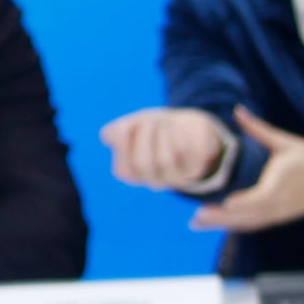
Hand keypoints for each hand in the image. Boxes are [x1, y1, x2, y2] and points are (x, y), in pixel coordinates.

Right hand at [98, 105, 233, 194]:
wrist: (186, 125)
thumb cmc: (153, 127)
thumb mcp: (131, 124)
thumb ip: (116, 131)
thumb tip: (107, 137)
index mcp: (134, 175)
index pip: (123, 170)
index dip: (123, 142)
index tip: (128, 124)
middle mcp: (154, 181)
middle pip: (143, 164)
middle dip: (143, 136)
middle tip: (148, 122)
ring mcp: (177, 178)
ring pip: (165, 159)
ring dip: (161, 133)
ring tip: (164, 121)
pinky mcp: (196, 168)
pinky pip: (187, 151)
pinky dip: (179, 133)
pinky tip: (178, 126)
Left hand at [191, 110, 303, 234]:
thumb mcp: (286, 143)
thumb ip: (258, 130)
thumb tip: (238, 111)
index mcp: (278, 187)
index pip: (257, 199)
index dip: (241, 203)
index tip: (224, 203)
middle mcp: (275, 205)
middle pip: (244, 215)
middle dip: (219, 218)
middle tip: (194, 219)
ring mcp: (275, 214)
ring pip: (246, 223)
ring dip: (221, 225)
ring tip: (195, 224)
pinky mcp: (276, 217)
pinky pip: (252, 225)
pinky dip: (234, 225)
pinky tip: (217, 224)